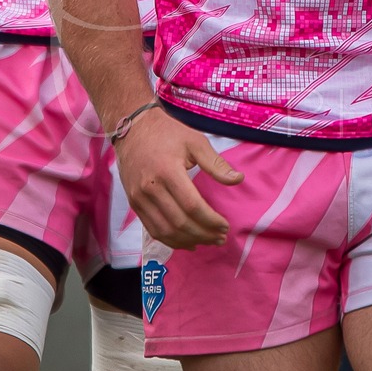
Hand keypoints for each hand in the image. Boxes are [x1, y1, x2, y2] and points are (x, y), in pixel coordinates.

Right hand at [114, 109, 243, 248]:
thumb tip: (238, 179)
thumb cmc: (167, 133)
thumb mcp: (195, 141)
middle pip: (180, 223)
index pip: (192, 206)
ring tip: (208, 241)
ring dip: (189, 241)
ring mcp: (139, 198)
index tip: (226, 225)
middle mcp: (150, 188)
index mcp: (168, 171)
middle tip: (221, 237)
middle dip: (204, 234)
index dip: (211, 221)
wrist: (132, 128)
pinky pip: (152, 229)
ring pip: (165, 231)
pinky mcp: (134, 203)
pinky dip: (171, 240)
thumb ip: (216, 163)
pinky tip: (187, 242)